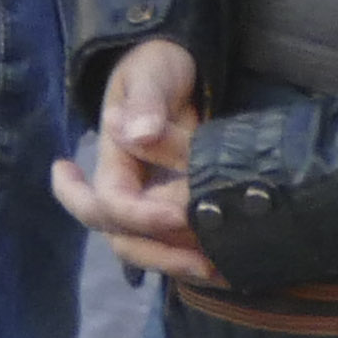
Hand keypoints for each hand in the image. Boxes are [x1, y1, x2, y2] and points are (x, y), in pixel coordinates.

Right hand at [55, 37, 218, 283]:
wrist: (178, 67)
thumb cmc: (158, 67)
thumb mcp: (151, 73)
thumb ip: (145, 102)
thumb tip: (134, 133)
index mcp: (113, 157)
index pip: (107, 202)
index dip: (138, 216)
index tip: (177, 214)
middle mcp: (127, 186)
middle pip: (120, 238)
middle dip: (159, 255)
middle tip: (203, 264)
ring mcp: (149, 198)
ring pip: (147, 250)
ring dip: (179, 265)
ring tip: (220, 270)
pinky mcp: (177, 205)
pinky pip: (176, 245)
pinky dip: (198, 262)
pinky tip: (230, 268)